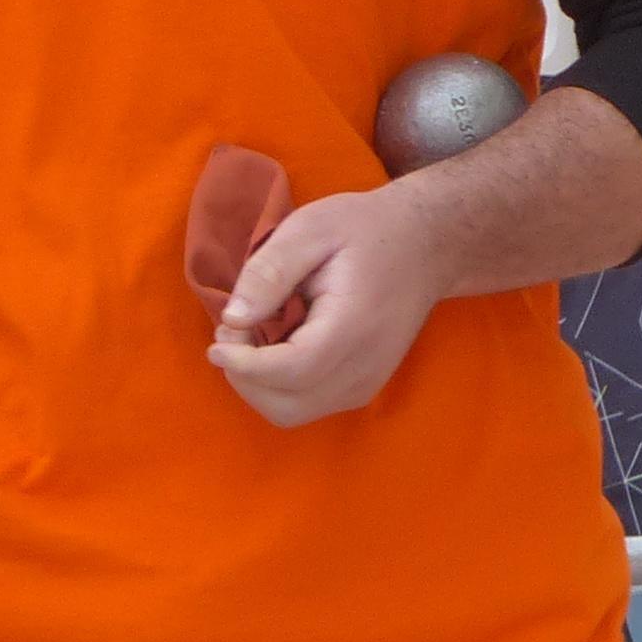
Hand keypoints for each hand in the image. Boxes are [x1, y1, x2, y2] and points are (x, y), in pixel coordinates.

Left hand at [210, 183, 451, 426]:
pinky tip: (273, 347)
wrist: (423, 246)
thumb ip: (269, 272)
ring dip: (256, 384)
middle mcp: (364, 368)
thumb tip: (232, 318)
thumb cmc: (364, 230)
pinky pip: (306, 404)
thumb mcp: (310, 229)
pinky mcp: (362, 387)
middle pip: (286, 406)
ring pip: (292, 413)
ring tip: (250, 338)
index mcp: (353, 326)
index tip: (218, 337)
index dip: (243, 365)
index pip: (290, 371)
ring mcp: (367, 384)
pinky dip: (276, 386)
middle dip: (244, 377)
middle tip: (232, 332)